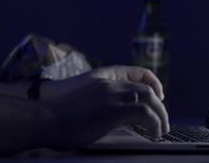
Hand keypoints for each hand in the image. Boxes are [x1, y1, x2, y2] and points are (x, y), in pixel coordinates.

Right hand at [45, 66, 168, 150]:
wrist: (45, 119)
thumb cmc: (62, 116)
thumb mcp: (86, 103)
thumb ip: (104, 103)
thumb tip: (121, 116)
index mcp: (103, 80)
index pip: (136, 75)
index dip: (152, 85)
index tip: (158, 98)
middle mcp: (110, 84)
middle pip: (146, 89)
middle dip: (159, 106)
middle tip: (162, 120)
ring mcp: (112, 95)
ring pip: (148, 99)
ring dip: (160, 115)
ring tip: (161, 130)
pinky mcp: (112, 110)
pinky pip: (144, 113)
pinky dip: (154, 122)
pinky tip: (153, 133)